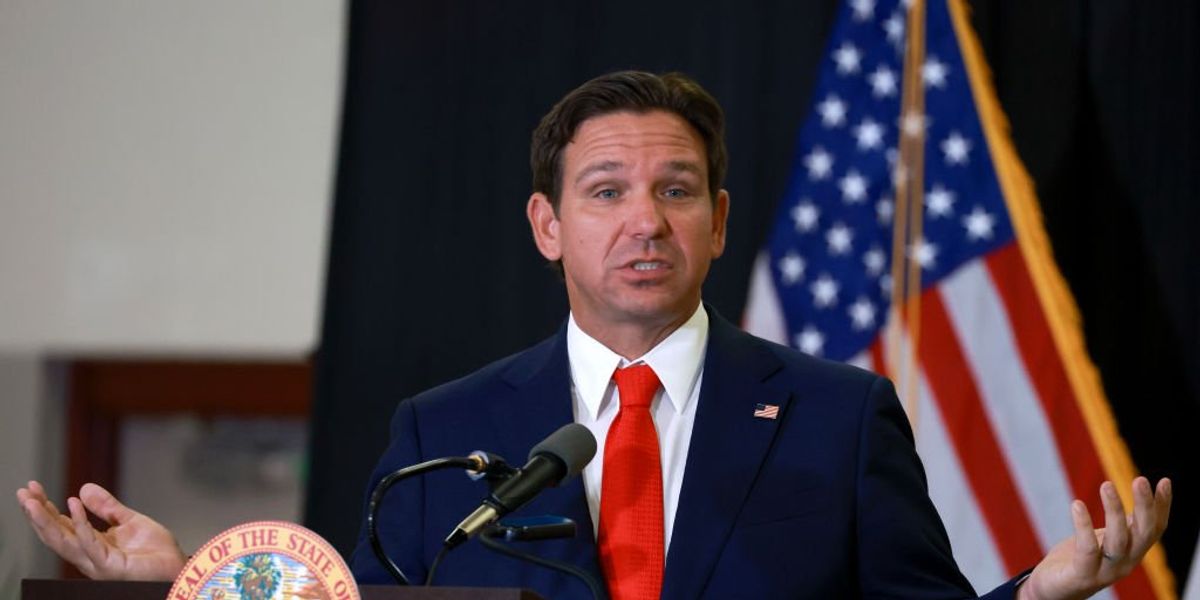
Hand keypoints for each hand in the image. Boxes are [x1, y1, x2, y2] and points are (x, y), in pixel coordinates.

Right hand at [15, 480, 186, 580]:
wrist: (175, 567)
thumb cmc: (154, 551)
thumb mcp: (129, 521)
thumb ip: (107, 507)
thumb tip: (83, 488)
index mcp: (91, 543)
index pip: (60, 525)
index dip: (45, 508)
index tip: (32, 488)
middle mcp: (88, 555)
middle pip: (54, 534)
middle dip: (37, 514)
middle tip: (23, 493)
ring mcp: (96, 562)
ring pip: (63, 541)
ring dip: (46, 520)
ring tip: (33, 501)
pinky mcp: (110, 566)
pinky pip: (90, 543)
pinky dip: (80, 524)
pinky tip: (72, 505)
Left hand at [1018, 477, 1171, 599]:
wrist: (1052, 589)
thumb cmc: (1079, 559)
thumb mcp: (1105, 539)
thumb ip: (1123, 525)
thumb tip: (1144, 500)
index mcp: (1132, 552)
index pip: (1155, 530)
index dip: (1162, 507)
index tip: (1165, 481)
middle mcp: (1124, 563)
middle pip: (1142, 534)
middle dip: (1145, 507)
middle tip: (1140, 480)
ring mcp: (1105, 572)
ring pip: (1118, 540)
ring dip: (1114, 511)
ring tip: (1106, 484)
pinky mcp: (1081, 575)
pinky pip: (1087, 549)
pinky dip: (1083, 525)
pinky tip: (1077, 504)